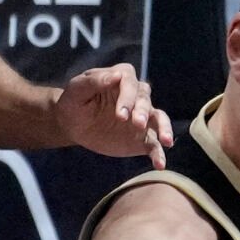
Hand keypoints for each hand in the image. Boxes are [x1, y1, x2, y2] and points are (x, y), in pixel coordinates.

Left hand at [55, 63, 174, 167]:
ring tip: (166, 141)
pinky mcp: (142, 138)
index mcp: (120, 80)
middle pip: (145, 100)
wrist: (73, 126)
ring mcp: (142, 118)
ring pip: (159, 119)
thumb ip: (94, 81)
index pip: (130, 83)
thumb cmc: (73, 103)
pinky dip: (159, 154)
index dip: (128, 97)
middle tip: (136, 124)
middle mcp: (136, 97)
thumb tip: (116, 75)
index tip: (120, 114)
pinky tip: (159, 164)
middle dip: (142, 112)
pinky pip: (154, 145)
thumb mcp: (76, 90)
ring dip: (164, 129)